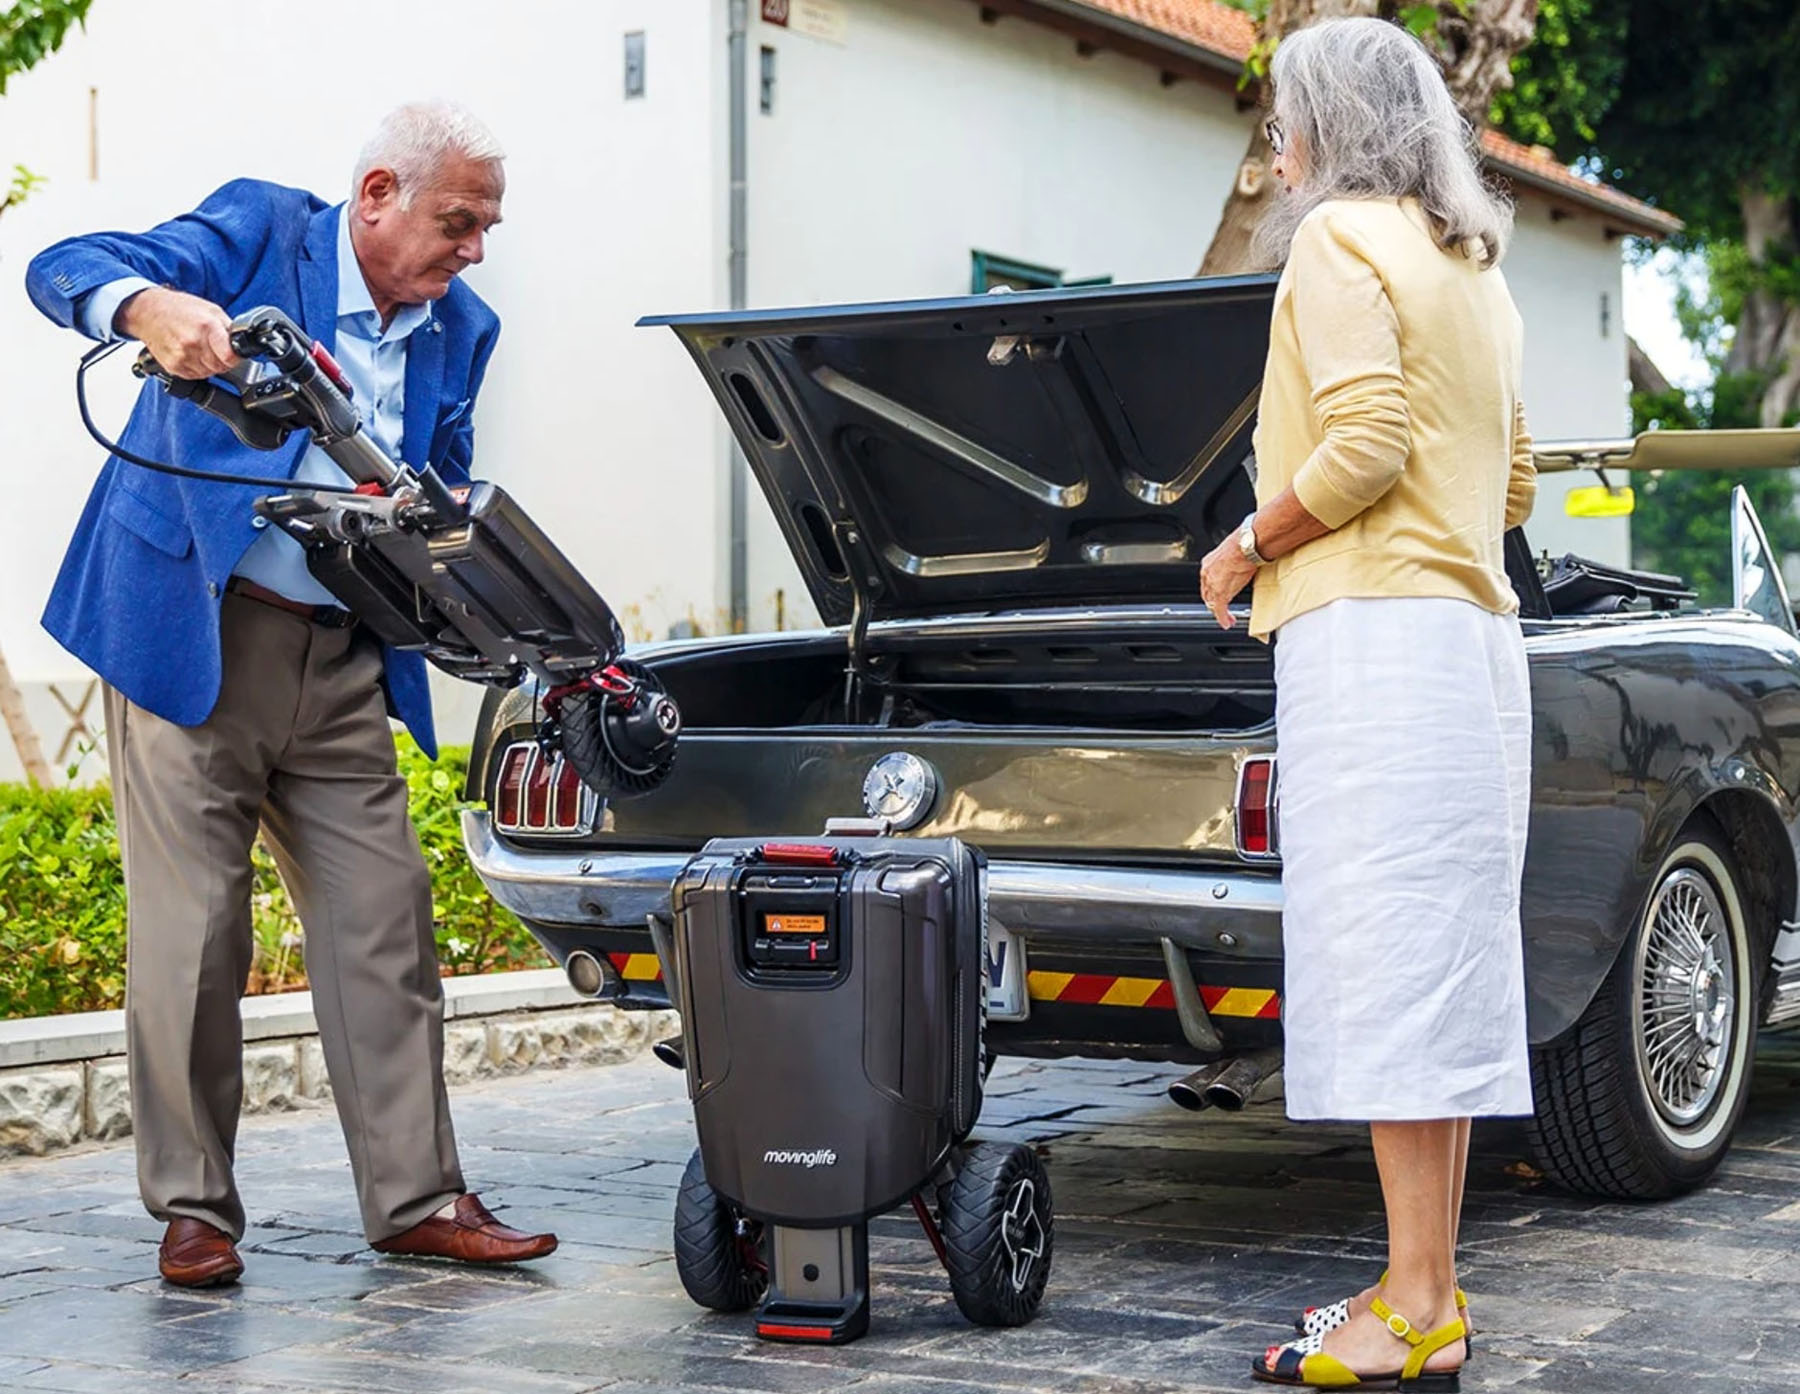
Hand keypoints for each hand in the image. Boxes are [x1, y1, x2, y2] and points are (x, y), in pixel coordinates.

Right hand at [117, 287, 238, 378]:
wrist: (147, 311)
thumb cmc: (178, 308)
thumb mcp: (211, 309)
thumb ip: (228, 328)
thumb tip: (240, 342)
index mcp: (206, 327)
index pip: (230, 357)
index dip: (235, 356)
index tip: (234, 352)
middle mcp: (192, 343)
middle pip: (221, 367)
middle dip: (223, 360)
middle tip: (216, 348)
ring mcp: (181, 356)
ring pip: (209, 373)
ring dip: (209, 365)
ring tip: (201, 348)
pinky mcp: (173, 366)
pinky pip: (195, 376)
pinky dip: (196, 368)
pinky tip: (191, 354)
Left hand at [1199, 539, 1257, 628]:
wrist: (1247, 545)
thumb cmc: (1245, 543)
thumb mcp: (1233, 552)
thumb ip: (1232, 561)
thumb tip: (1242, 563)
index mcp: (1209, 562)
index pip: (1207, 582)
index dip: (1212, 591)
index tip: (1218, 596)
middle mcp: (1207, 573)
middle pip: (1208, 594)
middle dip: (1214, 604)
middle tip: (1221, 611)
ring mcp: (1213, 584)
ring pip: (1213, 603)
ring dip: (1220, 613)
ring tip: (1227, 619)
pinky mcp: (1221, 593)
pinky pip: (1220, 610)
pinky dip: (1223, 618)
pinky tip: (1227, 623)